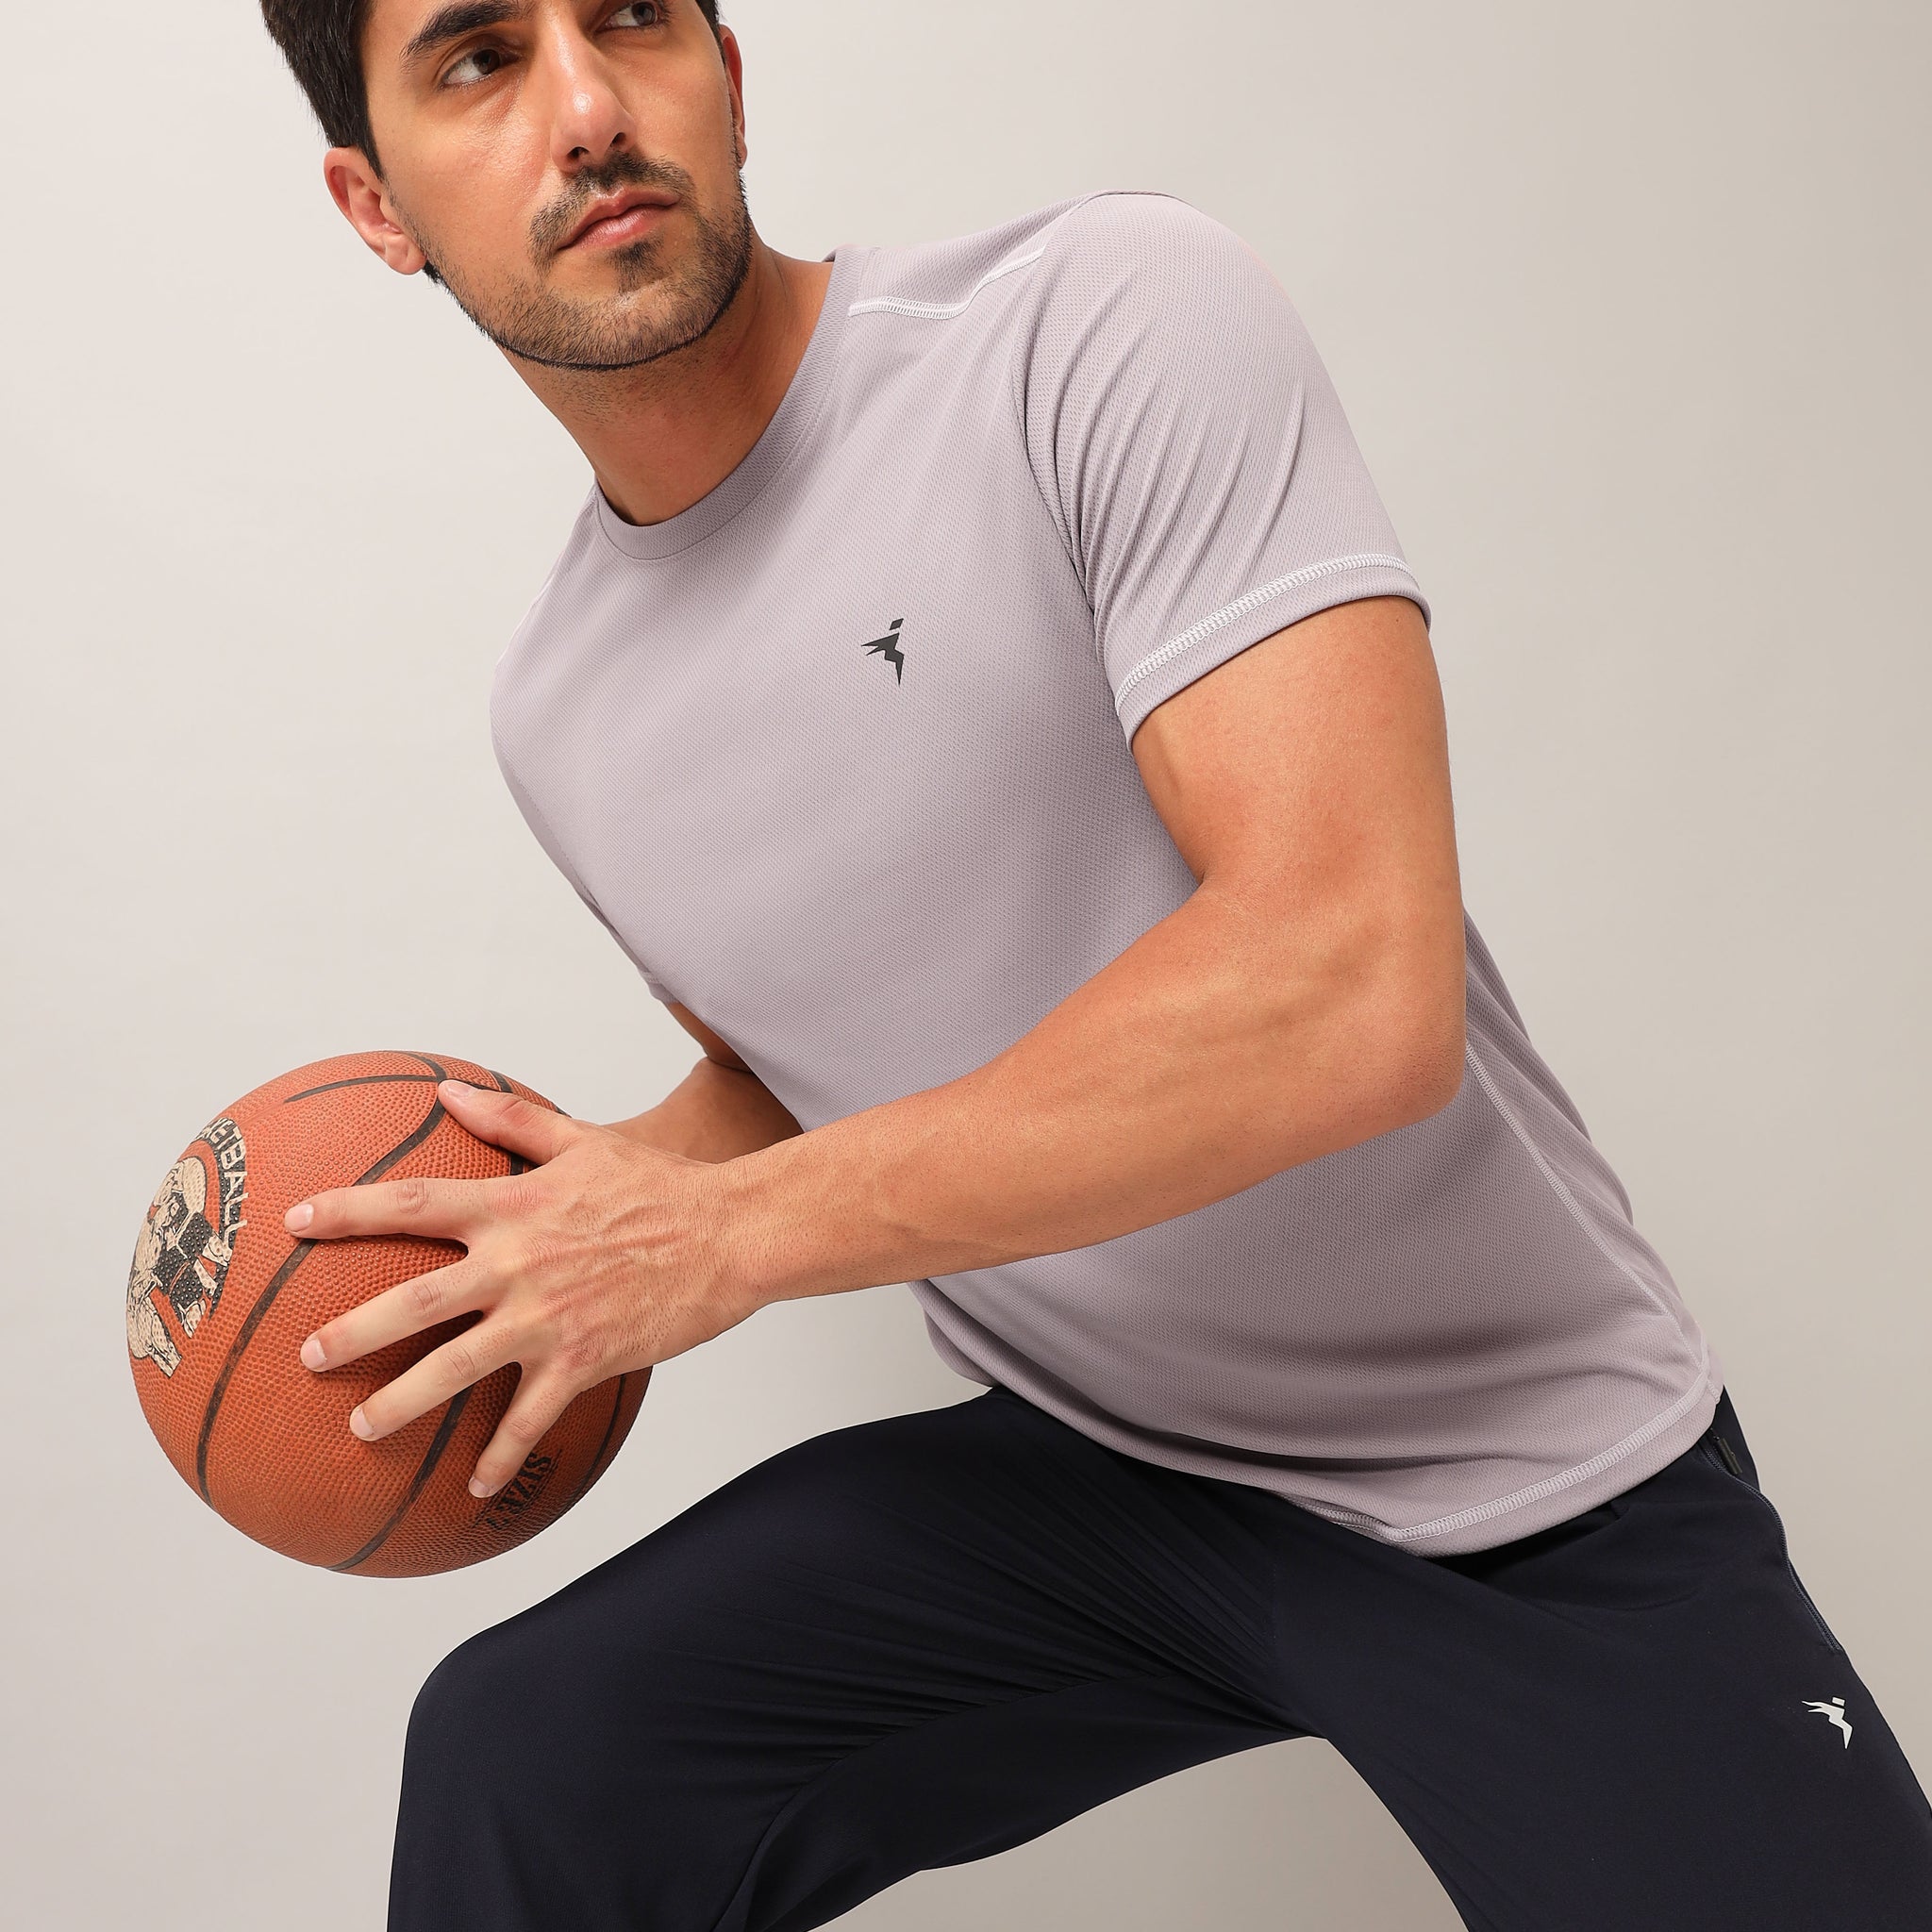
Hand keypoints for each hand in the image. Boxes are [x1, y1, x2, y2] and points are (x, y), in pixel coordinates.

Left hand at [285, 1079, 758, 1496]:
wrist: (730, 1235)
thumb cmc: (660, 1185)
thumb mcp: (585, 1139)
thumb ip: (512, 1116)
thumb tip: (446, 1089)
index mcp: (514, 1206)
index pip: (413, 1204)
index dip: (348, 1211)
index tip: (296, 1221)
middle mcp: (518, 1265)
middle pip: (413, 1302)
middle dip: (351, 1331)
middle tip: (307, 1353)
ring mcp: (548, 1319)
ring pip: (455, 1370)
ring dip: (400, 1402)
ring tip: (360, 1425)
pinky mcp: (583, 1361)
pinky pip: (530, 1419)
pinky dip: (501, 1455)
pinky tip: (474, 1483)